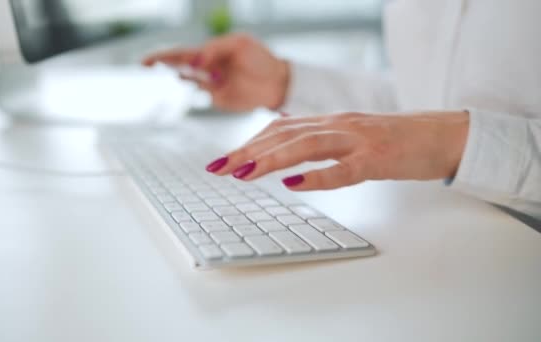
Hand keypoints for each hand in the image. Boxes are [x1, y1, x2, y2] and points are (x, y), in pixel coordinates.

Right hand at [142, 33, 289, 111]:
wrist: (279, 82)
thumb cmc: (260, 59)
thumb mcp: (239, 44)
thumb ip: (215, 49)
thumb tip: (196, 60)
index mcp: (210, 52)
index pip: (182, 53)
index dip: (163, 56)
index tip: (146, 61)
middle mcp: (207, 69)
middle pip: (180, 66)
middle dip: (164, 64)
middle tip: (147, 64)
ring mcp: (211, 85)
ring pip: (191, 80)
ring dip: (184, 74)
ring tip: (175, 69)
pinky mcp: (219, 100)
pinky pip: (204, 94)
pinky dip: (200, 88)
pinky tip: (203, 80)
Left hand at [205, 111, 469, 189]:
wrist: (442, 135)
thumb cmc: (395, 141)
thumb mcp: (350, 138)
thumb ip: (320, 143)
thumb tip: (286, 157)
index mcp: (330, 122)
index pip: (280, 128)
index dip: (250, 142)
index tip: (224, 159)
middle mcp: (339, 125)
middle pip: (284, 135)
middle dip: (247, 152)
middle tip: (217, 168)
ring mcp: (358, 140)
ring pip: (307, 146)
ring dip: (271, 159)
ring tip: (243, 173)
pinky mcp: (378, 158)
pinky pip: (345, 168)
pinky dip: (318, 176)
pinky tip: (294, 184)